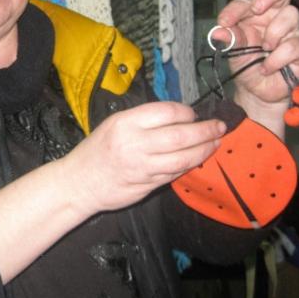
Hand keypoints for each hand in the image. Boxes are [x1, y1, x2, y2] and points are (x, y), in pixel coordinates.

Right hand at [64, 101, 226, 213]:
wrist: (79, 182)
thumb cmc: (96, 150)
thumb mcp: (114, 124)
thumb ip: (143, 120)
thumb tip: (177, 116)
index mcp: (126, 123)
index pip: (167, 112)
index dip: (187, 112)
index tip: (193, 114)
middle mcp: (135, 144)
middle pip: (181, 136)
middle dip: (205, 131)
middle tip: (219, 127)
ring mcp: (143, 167)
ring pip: (183, 158)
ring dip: (204, 150)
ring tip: (216, 143)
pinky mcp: (147, 185)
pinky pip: (175, 174)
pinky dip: (189, 165)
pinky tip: (197, 159)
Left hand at [212, 0, 298, 105]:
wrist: (255, 90)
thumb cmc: (246, 64)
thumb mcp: (233, 50)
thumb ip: (229, 38)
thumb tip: (218, 31)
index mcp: (256, 15)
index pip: (248, 0)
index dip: (236, 8)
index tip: (224, 22)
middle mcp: (275, 18)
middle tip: (256, 9)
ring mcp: (290, 32)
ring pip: (290, 15)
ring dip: (272, 33)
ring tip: (263, 49)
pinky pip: (292, 45)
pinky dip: (276, 59)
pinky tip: (267, 67)